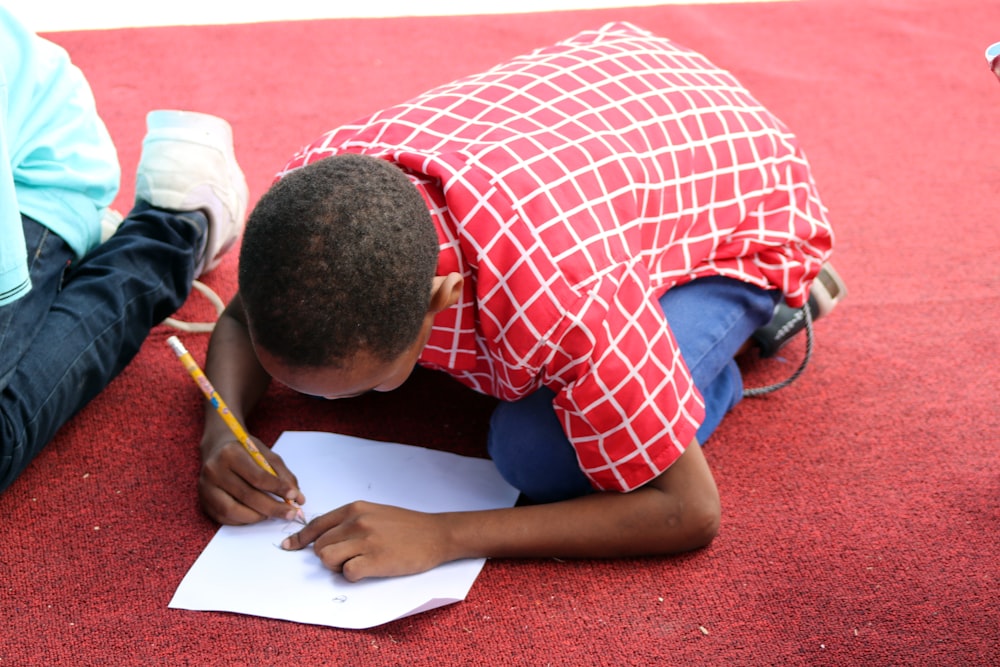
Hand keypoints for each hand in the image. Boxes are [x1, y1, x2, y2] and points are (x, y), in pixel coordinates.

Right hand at [198, 434, 304, 524]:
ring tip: (273, 514)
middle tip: (291, 514)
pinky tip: (257, 515)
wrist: (217, 448)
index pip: (257, 477)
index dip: (278, 489)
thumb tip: (298, 499)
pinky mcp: (203, 501)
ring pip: (233, 510)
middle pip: (247, 496)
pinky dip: (243, 520)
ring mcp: (205, 487)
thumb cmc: (244, 451)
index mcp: (230, 453)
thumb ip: (283, 475)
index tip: (294, 496)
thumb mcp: (266, 454)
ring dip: (258, 516)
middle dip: (273, 508)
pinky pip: (224, 518)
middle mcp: (214, 470)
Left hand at [281, 501, 452, 580]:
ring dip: (336, 566)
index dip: (299, 538)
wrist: (436, 534)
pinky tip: (368, 570)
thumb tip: (326, 536)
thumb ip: (351, 521)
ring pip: (326, 558)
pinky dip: (353, 575)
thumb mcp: (376, 513)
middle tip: (347, 558)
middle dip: (327, 556)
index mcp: (356, 508)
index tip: (288, 546)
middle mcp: (357, 522)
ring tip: (355, 564)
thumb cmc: (407, 525)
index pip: (317, 524)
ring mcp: (365, 541)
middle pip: (319, 545)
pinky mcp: (375, 560)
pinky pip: (347, 573)